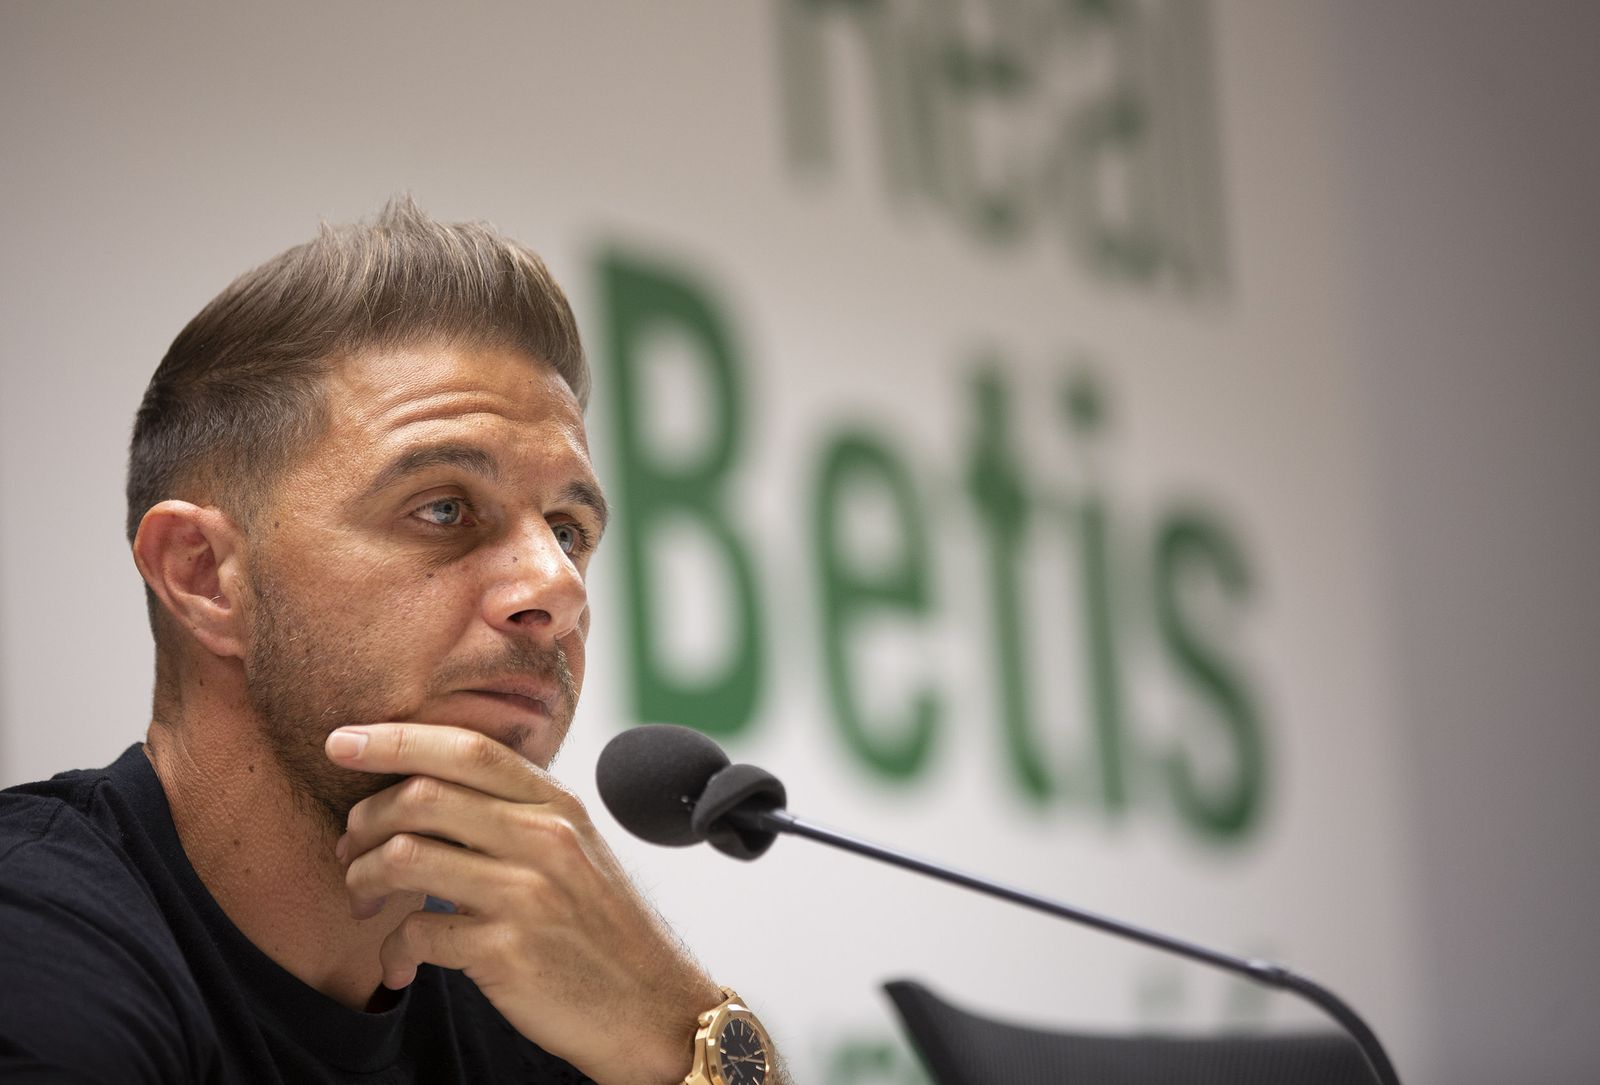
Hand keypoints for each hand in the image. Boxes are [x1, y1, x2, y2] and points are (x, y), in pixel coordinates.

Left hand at [326, 722, 720, 1084]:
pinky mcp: (507, 952)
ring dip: (362, 878)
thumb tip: (426, 792)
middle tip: (347, 848)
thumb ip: (517, 816)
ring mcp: (526, 894)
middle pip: (423, 796)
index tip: (343, 740)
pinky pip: (416, 932)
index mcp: (559, 807)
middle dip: (363, 818)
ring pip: (405, 856)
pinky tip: (399, 964)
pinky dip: (392, 951)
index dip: (396, 738)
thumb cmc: (603, 930)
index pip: (468, 749)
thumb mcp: (576, 851)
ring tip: (363, 902)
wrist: (654, 1009)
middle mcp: (545, 839)